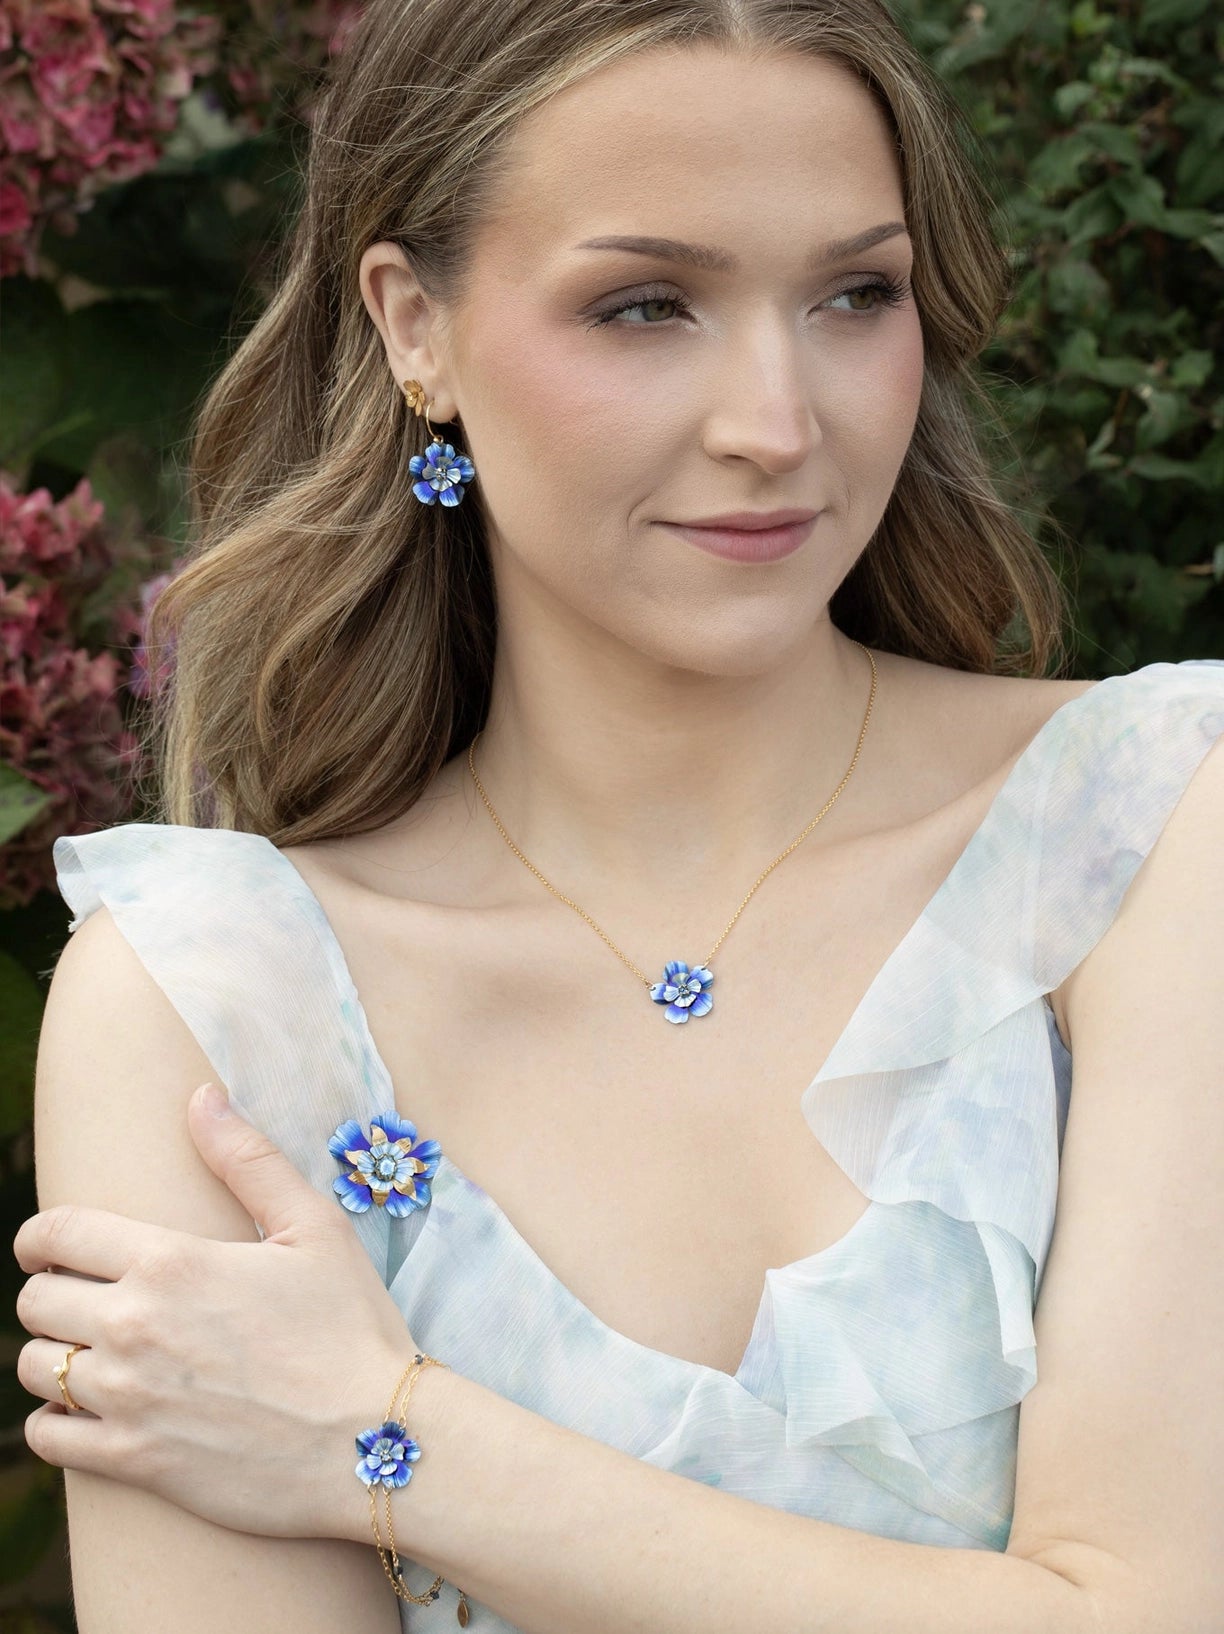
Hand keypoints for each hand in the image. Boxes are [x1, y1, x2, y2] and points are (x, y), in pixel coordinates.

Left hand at [13, 1084, 417, 1540]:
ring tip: (93, 1353)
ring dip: (55, 1356)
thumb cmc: (352, 1326)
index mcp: (170, 1260)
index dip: (40, 1235)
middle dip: (53, 1291)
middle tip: (88, 1299)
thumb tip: (202, 1097)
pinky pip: (48, 1438)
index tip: (47, 1246)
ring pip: (36, 1368)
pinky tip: (92, 1411)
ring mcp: (128, 1397)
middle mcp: (134, 1325)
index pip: (57, 1233)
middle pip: (36, 1301)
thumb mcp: (315, 1227)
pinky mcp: (133, 1460)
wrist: (374, 1439)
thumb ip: (248, 1159)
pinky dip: (56, 1422)